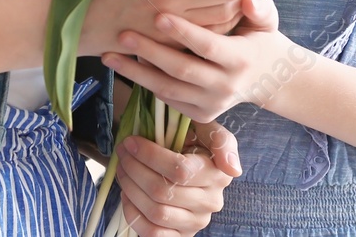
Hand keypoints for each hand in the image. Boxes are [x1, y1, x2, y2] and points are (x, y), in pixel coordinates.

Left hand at [102, 0, 300, 122]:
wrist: (268, 77)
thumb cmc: (260, 37)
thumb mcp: (267, 20)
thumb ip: (260, 7)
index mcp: (240, 59)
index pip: (207, 46)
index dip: (183, 32)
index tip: (158, 15)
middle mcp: (225, 86)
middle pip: (181, 70)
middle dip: (149, 52)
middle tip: (122, 34)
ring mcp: (212, 104)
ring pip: (168, 90)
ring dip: (136, 73)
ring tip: (110, 54)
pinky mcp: (201, 114)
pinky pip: (168, 100)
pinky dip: (146, 83)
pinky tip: (126, 66)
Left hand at [112, 119, 239, 236]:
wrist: (188, 166)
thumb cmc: (193, 144)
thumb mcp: (206, 130)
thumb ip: (219, 139)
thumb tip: (233, 169)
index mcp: (218, 174)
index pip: (180, 170)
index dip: (150, 156)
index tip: (131, 142)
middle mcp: (211, 202)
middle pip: (163, 191)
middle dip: (134, 169)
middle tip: (122, 153)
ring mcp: (196, 222)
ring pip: (156, 212)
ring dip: (131, 189)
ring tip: (122, 170)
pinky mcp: (181, 235)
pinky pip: (153, 233)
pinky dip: (134, 214)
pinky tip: (128, 195)